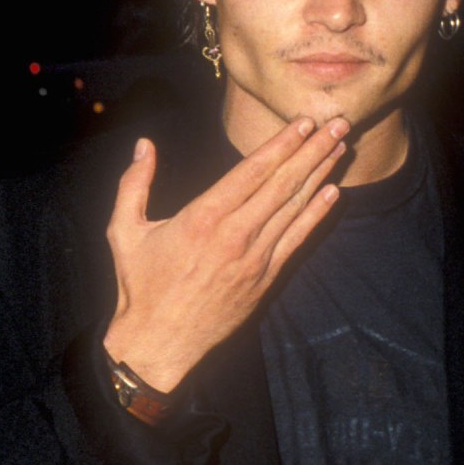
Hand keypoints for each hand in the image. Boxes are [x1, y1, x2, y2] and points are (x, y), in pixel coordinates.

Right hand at [103, 117, 346, 391]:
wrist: (159, 341)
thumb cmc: (140, 285)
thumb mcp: (123, 231)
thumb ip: (133, 184)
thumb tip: (144, 145)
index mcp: (202, 216)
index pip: (252, 170)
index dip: (282, 143)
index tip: (304, 122)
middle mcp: (235, 234)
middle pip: (283, 183)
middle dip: (312, 150)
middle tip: (338, 124)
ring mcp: (255, 258)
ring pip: (295, 207)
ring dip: (321, 174)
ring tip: (340, 147)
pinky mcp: (265, 278)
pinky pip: (297, 239)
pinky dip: (317, 215)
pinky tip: (334, 194)